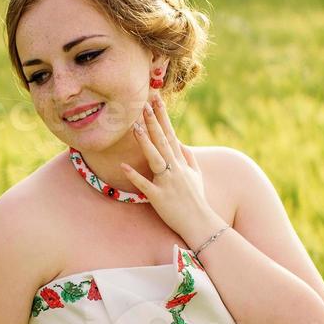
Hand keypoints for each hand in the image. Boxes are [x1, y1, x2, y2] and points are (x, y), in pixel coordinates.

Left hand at [123, 95, 221, 236]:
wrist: (200, 222)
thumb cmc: (196, 199)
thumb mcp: (196, 175)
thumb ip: (188, 157)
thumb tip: (180, 142)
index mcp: (181, 162)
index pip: (171, 134)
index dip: (163, 117)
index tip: (157, 100)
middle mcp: (174, 169)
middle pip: (162, 141)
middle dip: (153, 122)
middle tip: (144, 105)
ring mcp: (167, 182)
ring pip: (155, 158)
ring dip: (145, 142)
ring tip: (135, 127)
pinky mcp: (158, 197)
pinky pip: (144, 185)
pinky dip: (134, 176)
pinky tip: (123, 166)